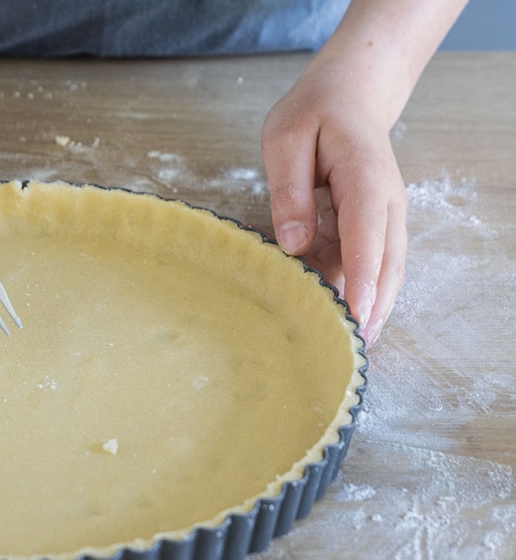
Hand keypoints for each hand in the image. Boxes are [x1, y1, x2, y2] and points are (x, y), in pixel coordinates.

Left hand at [261, 62, 406, 345]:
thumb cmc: (313, 113)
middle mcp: (386, 203)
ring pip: (384, 271)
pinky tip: (333, 317)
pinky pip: (369, 266)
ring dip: (368, 308)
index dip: (361, 279)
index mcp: (364, 178)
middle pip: (385, 265)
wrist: (351, 96)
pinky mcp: (374, 227)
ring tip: (342, 348)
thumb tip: (293, 242)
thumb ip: (288, 189)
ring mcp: (385, 217)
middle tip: (346, 352)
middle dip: (370, 309)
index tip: (353, 315)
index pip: (367, 236)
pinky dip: (356, 292)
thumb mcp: (285, 139)